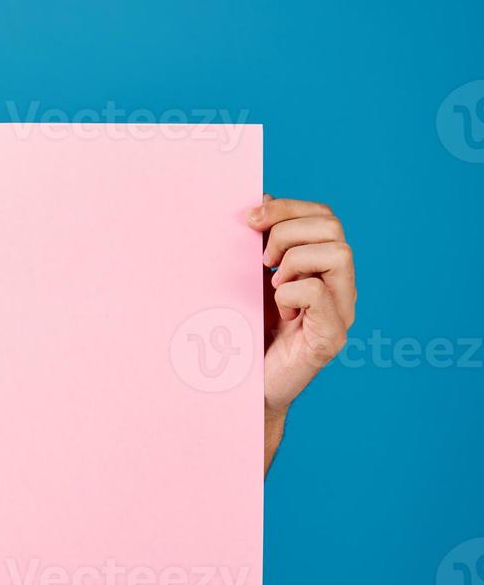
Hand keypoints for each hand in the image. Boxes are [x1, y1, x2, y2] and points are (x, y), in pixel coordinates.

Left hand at [248, 194, 356, 412]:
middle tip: (262, 259)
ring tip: (273, 285)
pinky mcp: (331, 337)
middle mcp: (340, 286)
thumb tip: (263, 199)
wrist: (244, 385)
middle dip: (288, 231)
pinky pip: (319, 294)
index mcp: (323, 267)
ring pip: (339, 254)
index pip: (324, 216)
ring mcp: (341, 312)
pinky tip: (279, 311)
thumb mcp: (250, 277)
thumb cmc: (246, 329)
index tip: (250, 219)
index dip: (288, 208)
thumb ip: (261, 241)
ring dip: (294, 261)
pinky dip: (291, 294)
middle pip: (333, 227)